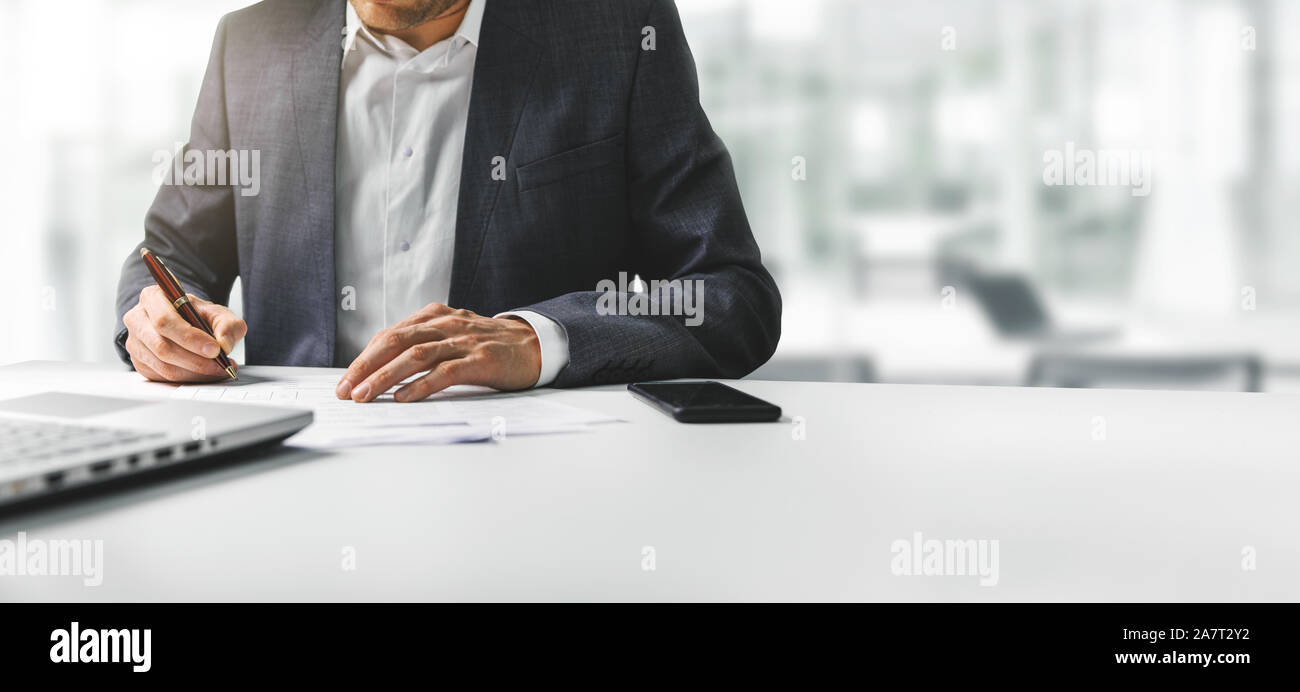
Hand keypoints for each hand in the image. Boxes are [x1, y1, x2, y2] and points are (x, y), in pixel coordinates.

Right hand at [123, 285, 246, 381]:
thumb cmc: (197, 315)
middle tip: (220, 364)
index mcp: (153, 298)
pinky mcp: (140, 362)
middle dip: (195, 360)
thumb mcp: (218, 313)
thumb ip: (228, 324)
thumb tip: (224, 344)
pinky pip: (162, 377)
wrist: (187, 323)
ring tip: (217, 369)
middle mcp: (137, 319)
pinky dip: (188, 378)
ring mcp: (135, 342)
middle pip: (161, 346)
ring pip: (162, 366)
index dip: (190, 338)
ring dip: (194, 372)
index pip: (165, 320)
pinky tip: (204, 373)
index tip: (214, 349)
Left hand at [335, 303, 541, 402]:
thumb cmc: (490, 346)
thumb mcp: (452, 336)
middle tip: (345, 390)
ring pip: (415, 356)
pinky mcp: (480, 359)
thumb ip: (424, 345)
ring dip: (385, 377)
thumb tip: (383, 370)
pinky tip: (404, 397)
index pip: (389, 335)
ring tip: (365, 396)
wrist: (535, 345)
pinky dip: (421, 385)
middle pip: (395, 341)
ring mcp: (463, 341)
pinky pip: (444, 372)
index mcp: (434, 317)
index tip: (345, 381)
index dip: (364, 358)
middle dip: (365, 366)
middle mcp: (445, 324)